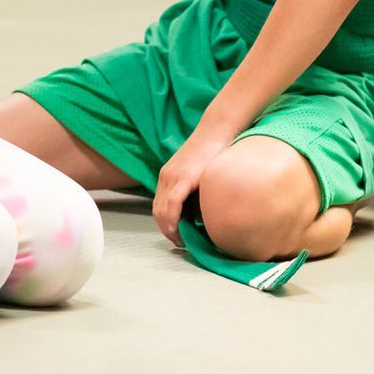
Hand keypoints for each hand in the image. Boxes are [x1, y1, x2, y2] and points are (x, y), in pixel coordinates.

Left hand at [153, 131, 224, 246]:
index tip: (175, 236)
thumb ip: (195, 190)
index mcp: (167, 176)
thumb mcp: (199, 174)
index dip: (164, 224)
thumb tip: (200, 212)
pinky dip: (172, 220)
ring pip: (161, 210)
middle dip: (166, 230)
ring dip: (168, 228)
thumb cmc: (213, 151)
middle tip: (179, 242)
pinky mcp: (182, 177)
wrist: (216, 130)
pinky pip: (172, 204)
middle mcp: (165, 177)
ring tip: (181, 240)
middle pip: (157, 211)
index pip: (159, 206)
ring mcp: (172, 176)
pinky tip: (179, 230)